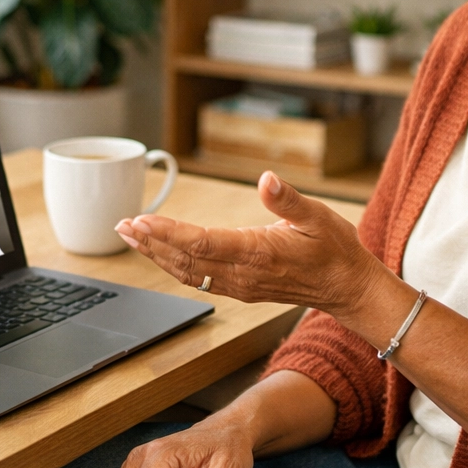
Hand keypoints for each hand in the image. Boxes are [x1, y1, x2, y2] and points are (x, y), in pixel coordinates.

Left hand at [114, 171, 385, 323]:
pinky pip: (197, 278)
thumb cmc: (333, 249)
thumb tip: (266, 179)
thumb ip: (287, 199)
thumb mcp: (317, 216)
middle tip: (122, 225)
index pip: (202, 244)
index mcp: (258, 253)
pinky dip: (171, 264)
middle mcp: (242, 274)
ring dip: (155, 254)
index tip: (142, 220)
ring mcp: (238, 285)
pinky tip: (158, 252)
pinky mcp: (238, 288)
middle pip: (184, 261)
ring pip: (186, 273)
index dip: (168, 233)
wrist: (345, 287)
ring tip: (129, 235)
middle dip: (150, 242)